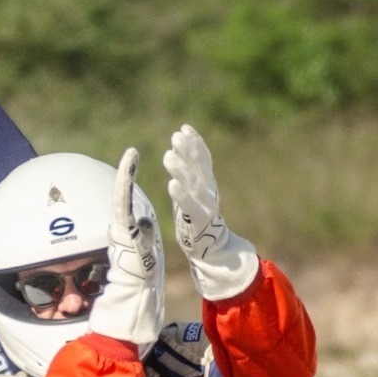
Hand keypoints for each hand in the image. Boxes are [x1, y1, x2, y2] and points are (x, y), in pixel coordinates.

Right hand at [88, 147, 162, 346]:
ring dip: (125, 174)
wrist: (135, 294)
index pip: (128, 202)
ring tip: (131, 155)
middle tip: (132, 152)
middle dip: (126, 172)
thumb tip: (143, 221)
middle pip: (121, 194)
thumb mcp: (144, 248)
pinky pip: (123, 204)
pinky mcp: (123, 231)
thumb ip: (142, 233)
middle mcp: (121, 227)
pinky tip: (130, 171)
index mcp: (127, 230)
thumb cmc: (140, 276)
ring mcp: (120, 228)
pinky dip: (126, 187)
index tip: (135, 165)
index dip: (130, 183)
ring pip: (120, 196)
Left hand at [163, 124, 258, 300]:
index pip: (203, 158)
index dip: (196, 142)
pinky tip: (171, 185)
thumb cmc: (195, 218)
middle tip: (176, 137)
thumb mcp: (194, 192)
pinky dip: (182, 195)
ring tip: (168, 156)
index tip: (184, 128)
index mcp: (208, 183)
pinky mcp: (198, 220)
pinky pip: (189, 206)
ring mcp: (205, 205)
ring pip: (194, 184)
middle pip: (199, 167)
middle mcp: (209, 191)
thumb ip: (188, 172)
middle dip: (189, 151)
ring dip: (181, 169)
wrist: (209, 248)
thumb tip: (177, 148)